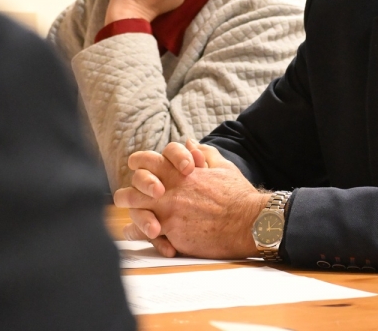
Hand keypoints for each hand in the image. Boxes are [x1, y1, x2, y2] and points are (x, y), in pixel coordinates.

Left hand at [114, 142, 266, 258]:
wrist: (247, 221)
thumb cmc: (238, 195)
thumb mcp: (222, 167)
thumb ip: (203, 153)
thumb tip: (190, 142)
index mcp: (179, 172)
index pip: (144, 160)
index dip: (139, 165)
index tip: (143, 172)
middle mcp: (168, 189)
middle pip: (131, 188)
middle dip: (130, 194)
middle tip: (135, 200)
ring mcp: (167, 211)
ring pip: (132, 210)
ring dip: (134, 214)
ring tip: (140, 219)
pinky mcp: (171, 232)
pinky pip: (142, 233)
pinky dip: (139, 234)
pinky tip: (145, 234)